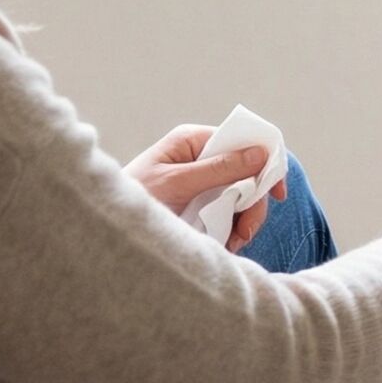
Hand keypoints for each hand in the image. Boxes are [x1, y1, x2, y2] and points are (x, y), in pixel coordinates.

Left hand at [125, 124, 288, 252]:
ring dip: (244, 221)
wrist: (104, 235)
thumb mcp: (176, 184)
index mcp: (193, 141)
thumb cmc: (133, 199)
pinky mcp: (200, 205)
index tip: (277, 191)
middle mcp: (200, 157)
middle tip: (245, 231)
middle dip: (252, 203)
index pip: (243, 138)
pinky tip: (223, 244)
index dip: (267, 160)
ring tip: (232, 243)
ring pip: (243, 196)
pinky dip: (233, 230)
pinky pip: (230, 213)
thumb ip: (218, 169)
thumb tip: (260, 152)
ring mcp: (202, 182)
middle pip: (248, 172)